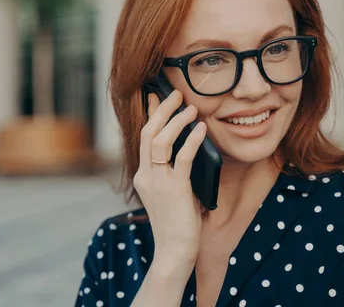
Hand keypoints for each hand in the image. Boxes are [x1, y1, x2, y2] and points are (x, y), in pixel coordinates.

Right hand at [134, 89, 206, 268]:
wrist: (176, 250)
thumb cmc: (179, 221)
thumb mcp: (173, 190)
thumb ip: (176, 169)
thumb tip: (190, 143)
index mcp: (143, 175)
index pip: (144, 137)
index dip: (151, 114)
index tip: (156, 95)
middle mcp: (146, 176)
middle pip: (149, 133)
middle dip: (162, 110)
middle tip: (176, 93)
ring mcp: (157, 182)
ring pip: (160, 141)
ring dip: (176, 121)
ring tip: (190, 108)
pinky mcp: (175, 189)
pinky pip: (183, 157)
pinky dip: (192, 140)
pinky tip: (201, 128)